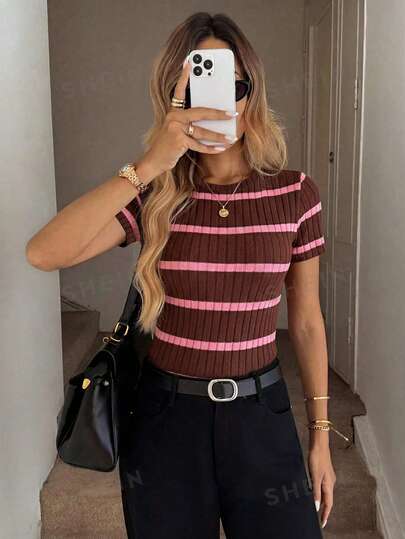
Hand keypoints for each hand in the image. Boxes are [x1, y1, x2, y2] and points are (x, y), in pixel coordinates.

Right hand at [140, 58, 237, 175]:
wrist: (154, 160)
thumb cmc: (168, 146)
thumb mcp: (176, 131)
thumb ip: (189, 124)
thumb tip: (212, 122)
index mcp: (174, 111)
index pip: (179, 91)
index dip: (184, 76)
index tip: (190, 62)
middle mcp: (174, 117)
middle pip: (200, 112)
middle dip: (218, 113)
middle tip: (232, 113)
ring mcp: (175, 128)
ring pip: (202, 131)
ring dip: (218, 137)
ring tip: (231, 138)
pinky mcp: (178, 141)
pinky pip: (198, 144)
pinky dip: (210, 148)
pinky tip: (220, 149)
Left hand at [307, 442, 335, 528]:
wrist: (319, 444)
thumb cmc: (317, 458)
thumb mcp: (315, 476)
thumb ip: (316, 492)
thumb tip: (317, 507)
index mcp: (329, 484)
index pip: (328, 503)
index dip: (326, 514)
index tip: (323, 523)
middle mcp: (330, 482)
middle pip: (329, 500)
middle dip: (325, 510)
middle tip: (321, 520)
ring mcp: (328, 477)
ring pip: (326, 493)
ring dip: (323, 502)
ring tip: (319, 510)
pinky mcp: (324, 472)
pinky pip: (323, 487)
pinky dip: (320, 494)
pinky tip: (316, 494)